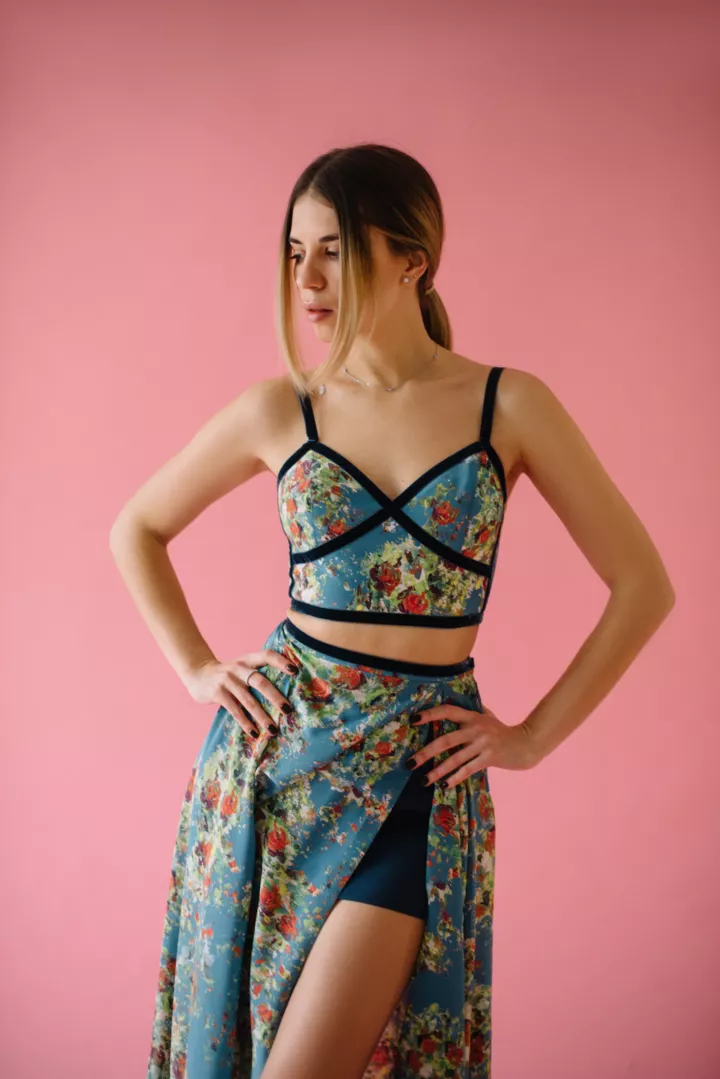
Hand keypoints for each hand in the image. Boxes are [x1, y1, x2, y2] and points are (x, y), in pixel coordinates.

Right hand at [182, 648, 298, 739]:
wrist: (198, 674)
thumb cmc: (228, 674)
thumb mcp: (241, 668)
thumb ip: (257, 674)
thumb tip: (286, 691)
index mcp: (248, 660)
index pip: (267, 655)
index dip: (281, 661)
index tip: (295, 671)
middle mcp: (238, 668)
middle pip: (260, 682)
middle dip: (275, 697)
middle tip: (288, 710)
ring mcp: (227, 680)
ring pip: (248, 701)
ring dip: (262, 717)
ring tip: (273, 730)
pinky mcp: (217, 693)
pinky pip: (234, 710)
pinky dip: (245, 723)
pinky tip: (254, 733)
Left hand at [409, 701, 540, 788]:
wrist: (525, 744)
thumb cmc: (502, 731)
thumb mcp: (488, 716)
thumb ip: (472, 712)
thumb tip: (454, 705)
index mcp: (473, 716)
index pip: (447, 711)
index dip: (430, 714)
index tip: (412, 720)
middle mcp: (476, 728)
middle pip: (446, 740)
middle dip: (426, 753)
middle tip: (410, 762)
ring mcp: (483, 744)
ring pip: (455, 759)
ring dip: (437, 771)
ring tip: (423, 780)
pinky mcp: (489, 758)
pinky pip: (468, 769)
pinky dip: (455, 778)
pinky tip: (444, 785)